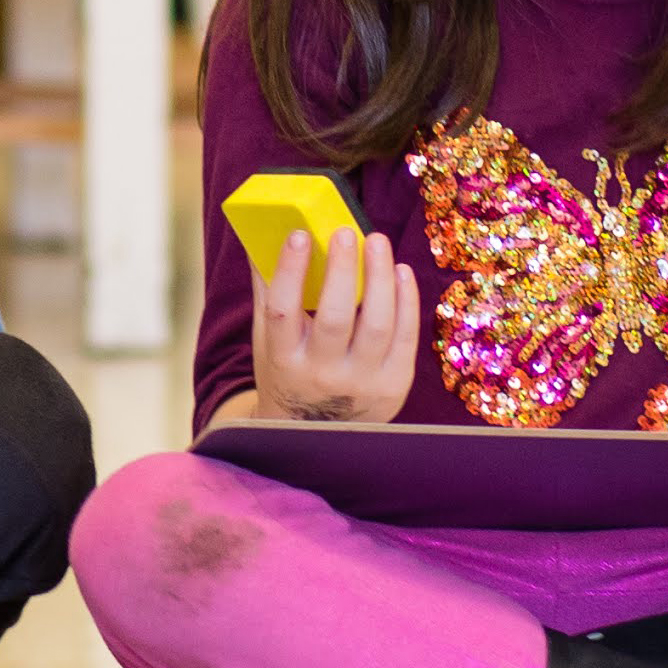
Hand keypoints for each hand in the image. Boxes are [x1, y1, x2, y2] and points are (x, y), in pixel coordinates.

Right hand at [247, 226, 418, 423]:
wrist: (316, 434)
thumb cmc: (288, 372)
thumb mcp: (268, 341)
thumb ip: (267, 291)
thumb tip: (261, 238)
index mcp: (283, 360)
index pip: (283, 312)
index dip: (290, 271)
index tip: (298, 234)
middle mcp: (321, 375)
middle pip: (336, 317)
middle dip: (343, 270)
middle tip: (346, 232)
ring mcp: (362, 383)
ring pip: (378, 325)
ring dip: (381, 278)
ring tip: (377, 242)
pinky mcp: (395, 386)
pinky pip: (405, 337)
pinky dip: (407, 301)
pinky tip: (401, 271)